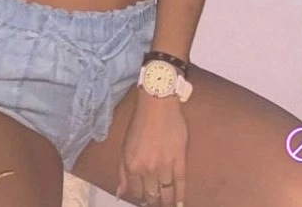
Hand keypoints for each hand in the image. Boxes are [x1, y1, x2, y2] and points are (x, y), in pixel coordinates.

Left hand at [117, 92, 186, 206]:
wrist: (157, 104)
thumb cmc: (139, 122)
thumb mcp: (125, 146)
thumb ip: (122, 171)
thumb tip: (121, 194)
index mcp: (131, 164)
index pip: (135, 192)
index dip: (139, 196)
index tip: (144, 197)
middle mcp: (147, 168)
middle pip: (151, 195)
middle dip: (152, 201)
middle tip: (155, 202)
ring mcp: (164, 165)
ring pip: (165, 192)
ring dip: (165, 201)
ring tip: (166, 204)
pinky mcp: (179, 159)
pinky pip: (180, 182)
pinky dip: (180, 196)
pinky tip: (180, 204)